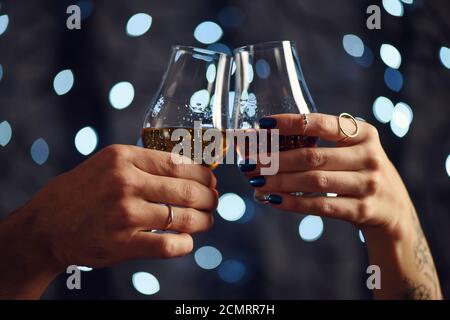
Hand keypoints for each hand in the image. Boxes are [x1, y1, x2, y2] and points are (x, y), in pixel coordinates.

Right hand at [0, 145, 217, 297]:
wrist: (48, 224)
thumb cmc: (84, 190)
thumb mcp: (109, 163)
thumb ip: (145, 162)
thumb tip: (190, 167)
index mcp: (124, 158)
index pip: (179, 163)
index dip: (203, 174)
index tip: (210, 180)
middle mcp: (126, 183)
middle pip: (187, 190)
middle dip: (210, 198)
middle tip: (214, 201)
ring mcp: (125, 214)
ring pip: (183, 218)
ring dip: (203, 221)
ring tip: (207, 221)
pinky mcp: (123, 243)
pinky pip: (169, 245)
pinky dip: (185, 244)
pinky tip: (186, 241)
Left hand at [247, 113, 410, 236]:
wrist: (394, 210)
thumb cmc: (361, 173)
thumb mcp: (354, 151)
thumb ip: (324, 142)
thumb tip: (270, 140)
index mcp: (364, 134)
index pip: (321, 123)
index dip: (289, 123)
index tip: (262, 125)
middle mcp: (369, 156)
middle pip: (312, 156)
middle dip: (275, 159)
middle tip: (249, 161)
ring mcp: (368, 185)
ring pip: (313, 181)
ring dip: (279, 181)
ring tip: (255, 180)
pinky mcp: (362, 210)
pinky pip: (320, 206)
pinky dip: (293, 203)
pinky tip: (273, 199)